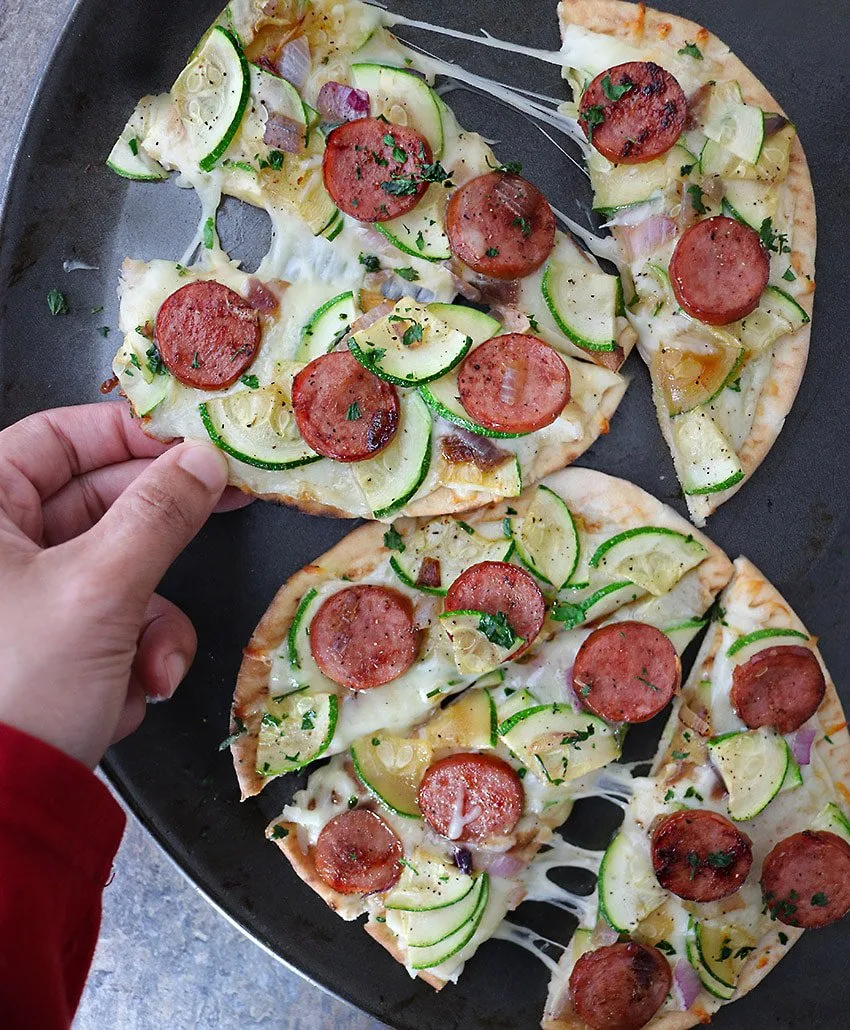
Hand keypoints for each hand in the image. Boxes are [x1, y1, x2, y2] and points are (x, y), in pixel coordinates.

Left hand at [0, 402, 244, 766]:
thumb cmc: (17, 685)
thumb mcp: (100, 589)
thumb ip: (160, 513)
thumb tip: (205, 459)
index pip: (59, 437)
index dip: (132, 433)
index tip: (196, 443)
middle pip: (98, 506)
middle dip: (160, 542)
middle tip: (224, 511)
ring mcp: (23, 601)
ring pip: (116, 575)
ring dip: (150, 625)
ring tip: (150, 669)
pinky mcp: (47, 648)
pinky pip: (109, 626)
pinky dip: (128, 661)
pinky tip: (117, 699)